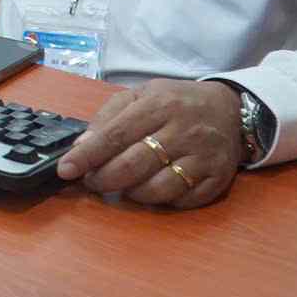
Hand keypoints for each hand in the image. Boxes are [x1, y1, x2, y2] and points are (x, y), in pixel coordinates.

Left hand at [55, 79, 242, 208]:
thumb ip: (110, 117)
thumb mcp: (141, 95)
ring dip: (132, 193)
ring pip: (158, 188)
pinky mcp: (218, 178)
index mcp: (158, 105)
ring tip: (123, 186)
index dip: (87, 156)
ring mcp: (202, 157)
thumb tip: (82, 145)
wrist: (230, 108)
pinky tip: (153, 189)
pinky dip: (162, 201)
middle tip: (91, 182)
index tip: (66, 170)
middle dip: (104, 179)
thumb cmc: (176, 102)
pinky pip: (183, 200)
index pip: (115, 135)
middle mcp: (182, 131)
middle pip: (133, 165)